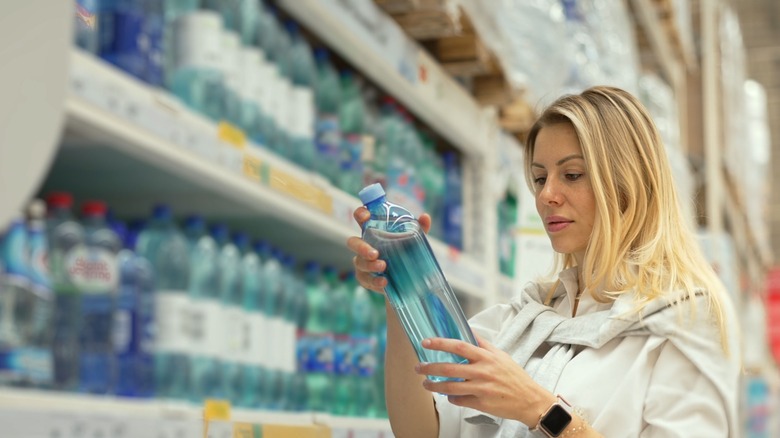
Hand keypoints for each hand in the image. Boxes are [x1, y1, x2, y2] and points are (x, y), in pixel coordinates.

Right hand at [346, 206, 431, 292]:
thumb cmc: (406, 252)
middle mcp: (364, 245)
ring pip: (358, 262)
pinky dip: (374, 281)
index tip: (366, 216)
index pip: (361, 218)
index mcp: (373, 231)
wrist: (407, 280)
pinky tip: (384, 282)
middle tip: (374, 253)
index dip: (360, 214)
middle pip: (353, 242)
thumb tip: (425, 217)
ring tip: (383, 266)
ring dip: (369, 265)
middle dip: (361, 247)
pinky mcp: (365, 278)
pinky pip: (364, 279)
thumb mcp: (415, 241)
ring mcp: (363, 262)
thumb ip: (419, 229)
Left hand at [415, 335, 555, 426]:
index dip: (440, 343)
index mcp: (486, 357)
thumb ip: (483, 344)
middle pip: (450, 369)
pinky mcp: (482, 404)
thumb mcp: (500, 355)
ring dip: (435, 386)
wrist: (529, 400)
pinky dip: (451, 398)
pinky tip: (448, 396)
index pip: (459, 347)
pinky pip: (459, 401)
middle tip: (418, 367)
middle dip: (430, 368)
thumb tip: (468, 330)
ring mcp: (481, 389)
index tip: (426, 342)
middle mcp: (483, 372)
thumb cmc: (514, 376)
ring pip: (451, 388)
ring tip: (426, 384)